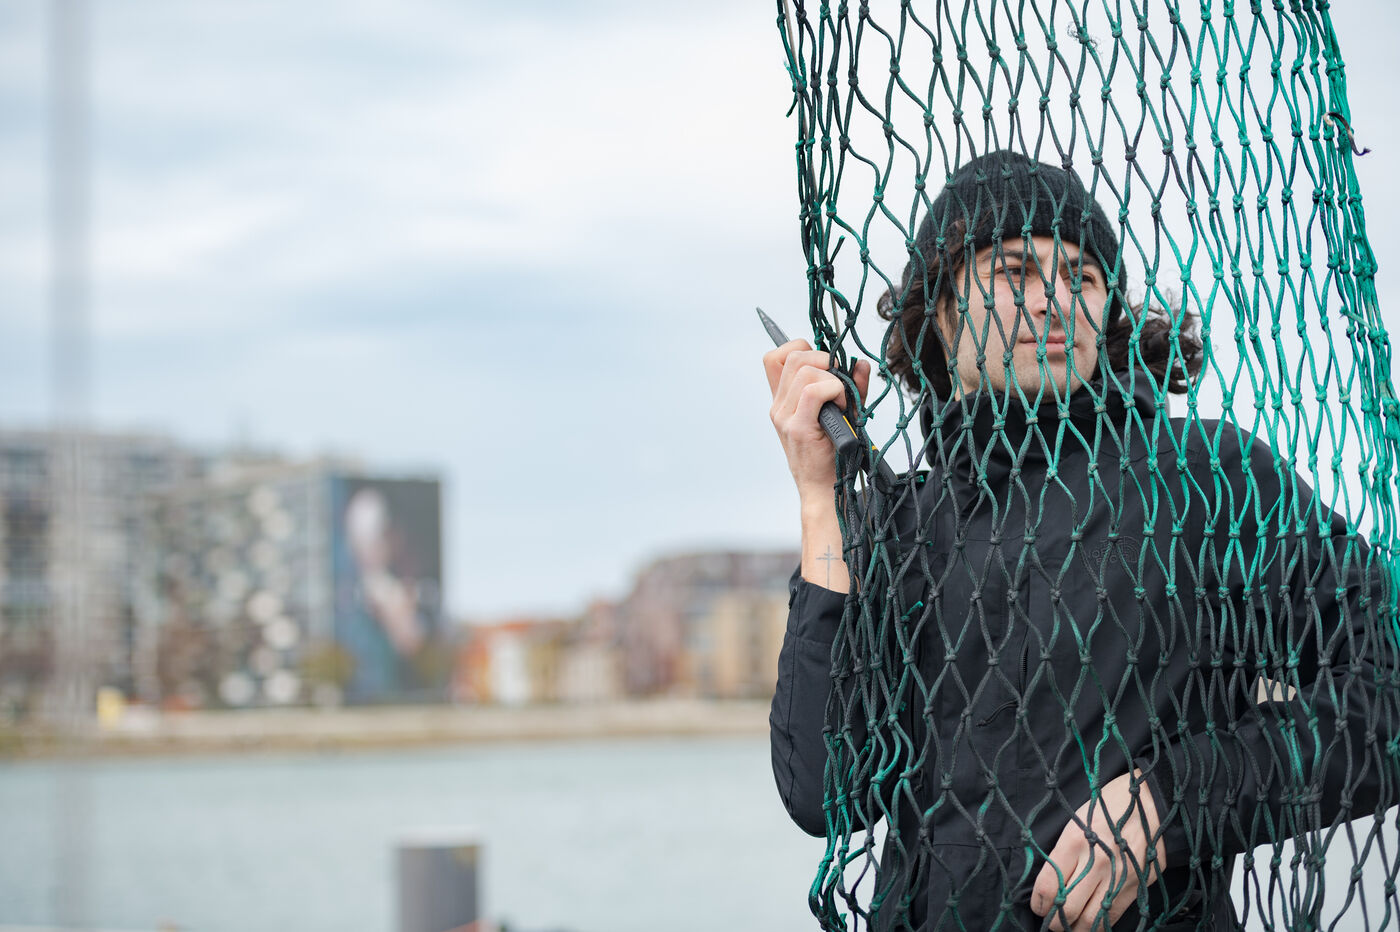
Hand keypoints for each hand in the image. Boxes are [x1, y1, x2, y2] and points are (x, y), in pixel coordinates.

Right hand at [762, 339, 871, 500]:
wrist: (826, 490)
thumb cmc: (834, 454)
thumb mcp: (842, 414)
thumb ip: (851, 387)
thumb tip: (860, 364)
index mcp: (782, 401)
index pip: (775, 357)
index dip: (801, 350)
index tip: (824, 366)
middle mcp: (778, 406)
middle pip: (794, 356)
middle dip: (824, 359)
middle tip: (838, 384)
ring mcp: (784, 416)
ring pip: (805, 370)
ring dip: (832, 378)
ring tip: (841, 400)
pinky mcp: (797, 427)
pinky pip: (815, 390)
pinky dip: (834, 390)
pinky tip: (841, 406)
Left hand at [1031, 770, 1163, 931]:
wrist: (1151, 802)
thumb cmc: (1108, 807)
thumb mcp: (1077, 820)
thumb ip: (1063, 852)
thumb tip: (1050, 882)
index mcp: (1074, 842)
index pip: (1048, 886)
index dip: (1039, 903)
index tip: (1038, 906)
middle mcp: (1095, 862)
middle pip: (1067, 908)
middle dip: (1054, 921)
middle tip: (1050, 921)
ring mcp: (1118, 876)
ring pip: (1090, 919)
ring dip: (1075, 929)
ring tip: (1068, 927)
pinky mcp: (1137, 885)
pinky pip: (1113, 916)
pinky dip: (1099, 927)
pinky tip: (1091, 925)